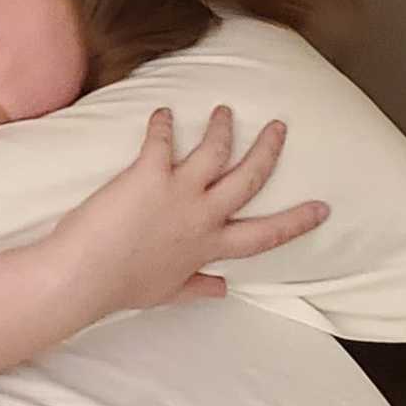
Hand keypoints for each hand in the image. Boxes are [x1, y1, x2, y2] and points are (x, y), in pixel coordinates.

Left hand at [49, 105, 329, 323]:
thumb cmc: (120, 288)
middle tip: (279, 127)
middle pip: (249, 178)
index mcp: (209, 248)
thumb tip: (223, 289)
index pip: (264, 235)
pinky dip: (163, 123)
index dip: (297, 221)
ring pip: (215, 150)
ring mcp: (179, 192)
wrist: (83, 277)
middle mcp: (202, 217)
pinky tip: (163, 112)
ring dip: (222, 127)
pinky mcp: (149, 174)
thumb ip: (198, 287)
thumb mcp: (167, 293)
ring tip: (225, 111)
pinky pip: (164, 139)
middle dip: (268, 150)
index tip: (321, 208)